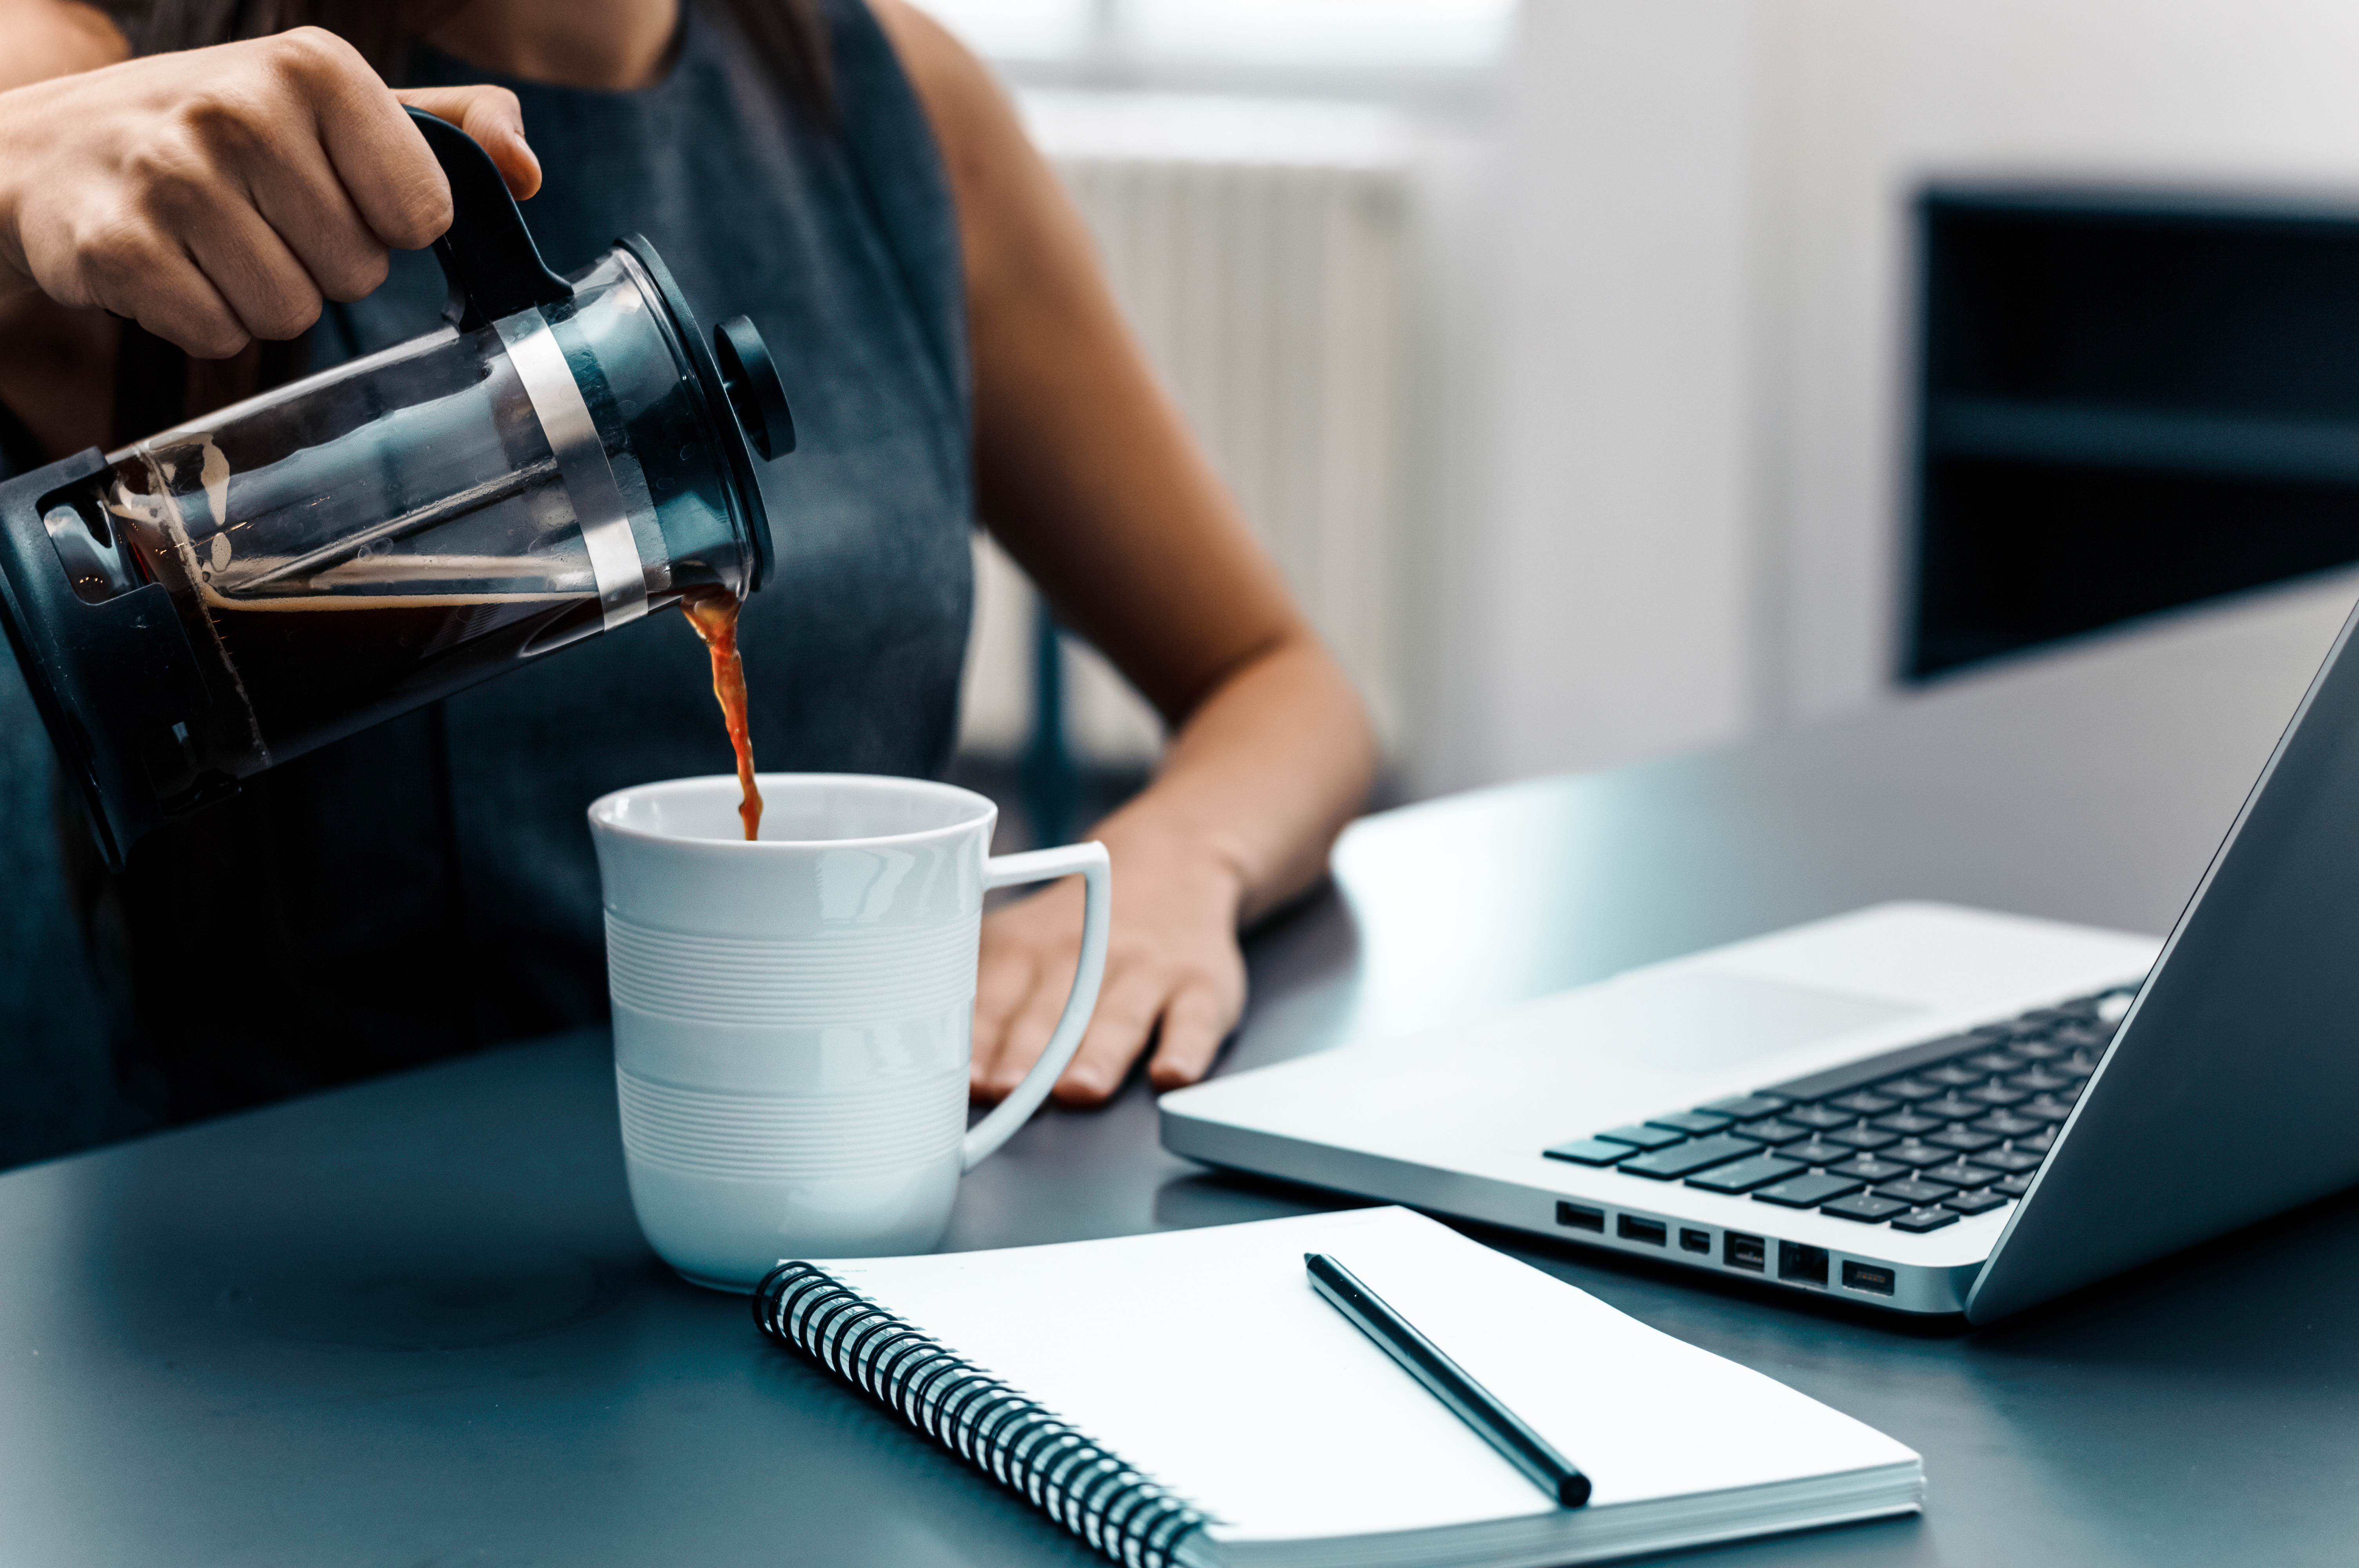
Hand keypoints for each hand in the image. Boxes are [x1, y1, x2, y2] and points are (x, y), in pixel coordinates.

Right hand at [0, 27, 539, 358]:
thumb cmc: (221, 134)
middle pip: (358, 273)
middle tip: (258, 218)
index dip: (386, 223)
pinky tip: (170, 264)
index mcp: (314, 67)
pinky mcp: (120, 247)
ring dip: (261, 295)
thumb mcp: (336, 107)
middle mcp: (238, 109)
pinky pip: (220, 333)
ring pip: (291, 313)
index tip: (334, 191)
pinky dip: (202, 318)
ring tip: (214, 241)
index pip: (423, 212)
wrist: (54, 148)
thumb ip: (450, 131)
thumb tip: (524, 169)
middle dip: (318, 263)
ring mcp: (170, 177)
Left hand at [972, 829, 1247, 1107]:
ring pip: (1119, 1016)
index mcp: (1027, 949)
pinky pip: (1194, 1022)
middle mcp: (1085, 957)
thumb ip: (980, 996)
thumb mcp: (1018, 941)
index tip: (960, 1078)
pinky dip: (1186, 1049)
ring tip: (1079, 1088)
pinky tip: (1171, 1074)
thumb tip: (924, 1061)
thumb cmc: (1074, 931)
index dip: (977, 1040)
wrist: (1171, 865)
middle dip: (1027, 1052)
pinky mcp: (1200, 988)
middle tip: (1007, 1088)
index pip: (995, 1000)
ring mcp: (1147, 972)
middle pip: (1052, 1011)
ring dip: (1098, 1054)